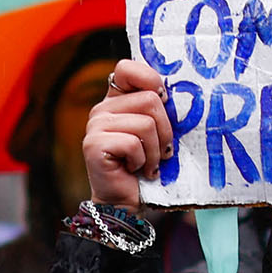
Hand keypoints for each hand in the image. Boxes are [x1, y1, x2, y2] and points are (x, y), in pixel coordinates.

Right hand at [83, 60, 173, 211]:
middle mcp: (101, 109)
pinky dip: (142, 161)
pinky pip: (133, 143)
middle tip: (161, 151)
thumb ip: (158, 109)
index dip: (151, 80)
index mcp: (115, 100)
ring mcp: (95, 126)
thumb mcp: (156, 132)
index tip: (163, 102)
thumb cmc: (145, 167)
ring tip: (148, 164)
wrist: (124, 204)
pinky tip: (134, 170)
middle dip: (165, 130)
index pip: (127, 68)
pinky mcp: (94, 145)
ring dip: (155, 150)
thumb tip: (177, 94)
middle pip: (150, 99)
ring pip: (146, 123)